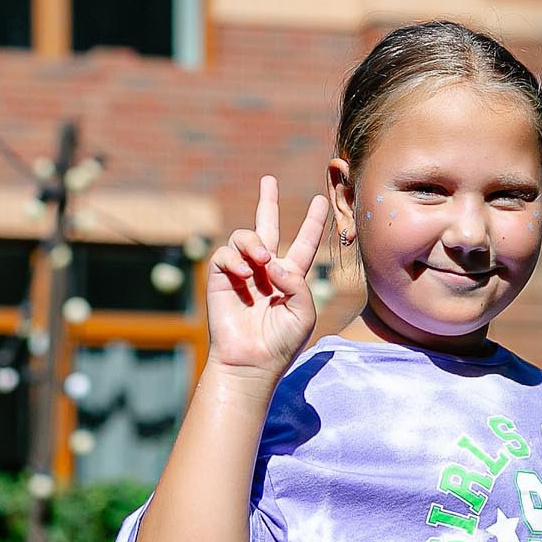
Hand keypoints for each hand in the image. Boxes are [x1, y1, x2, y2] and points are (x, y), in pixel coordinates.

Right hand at [201, 177, 329, 381]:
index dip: (312, 223)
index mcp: (290, 277)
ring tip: (261, 259)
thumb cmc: (281, 343)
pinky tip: (245, 272)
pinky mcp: (221, 278)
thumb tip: (273, 261)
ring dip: (254, 242)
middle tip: (268, 179)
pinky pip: (225, 254)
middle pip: (267, 227)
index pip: (303, 244)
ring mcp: (242, 272)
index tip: (320, 201)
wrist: (251, 361)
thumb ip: (297, 283)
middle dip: (267, 202)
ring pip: (245, 237)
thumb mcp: (303, 312)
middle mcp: (266, 270)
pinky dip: (235, 258)